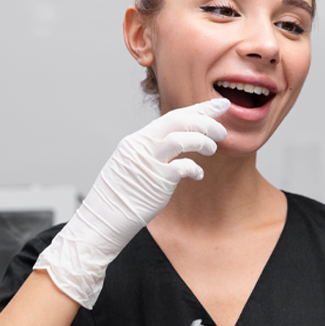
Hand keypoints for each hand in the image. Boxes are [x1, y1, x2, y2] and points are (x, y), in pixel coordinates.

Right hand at [33, 99, 229, 307]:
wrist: (102, 220)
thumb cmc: (121, 196)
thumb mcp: (134, 165)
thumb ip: (154, 152)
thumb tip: (179, 144)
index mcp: (138, 140)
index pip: (173, 116)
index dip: (200, 109)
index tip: (220, 105)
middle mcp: (141, 146)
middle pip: (178, 120)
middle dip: (205, 120)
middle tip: (223, 129)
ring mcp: (147, 162)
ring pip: (180, 138)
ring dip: (202, 141)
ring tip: (213, 149)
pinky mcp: (155, 181)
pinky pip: (182, 166)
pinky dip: (195, 168)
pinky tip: (198, 175)